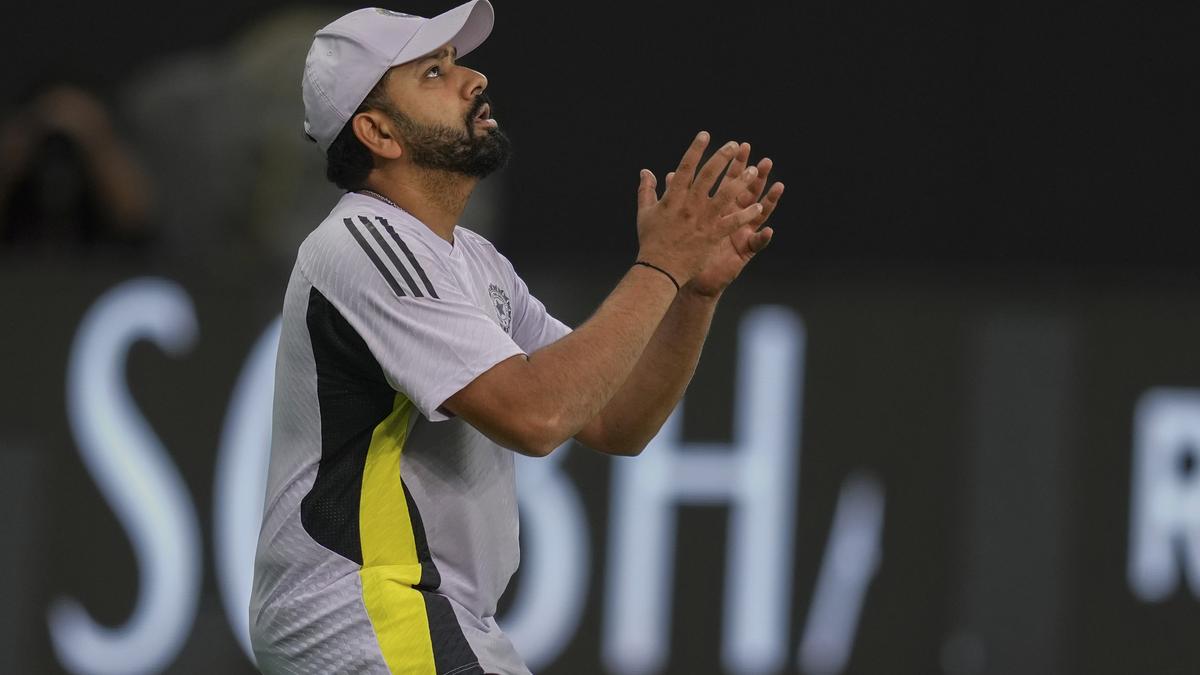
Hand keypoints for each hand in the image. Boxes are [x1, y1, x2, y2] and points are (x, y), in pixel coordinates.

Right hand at [635, 131, 764, 286]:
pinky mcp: (712, 235)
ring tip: (754, 169)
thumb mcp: (644, 213)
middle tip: (735, 144)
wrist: (658, 269)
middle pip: (709, 175)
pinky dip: (747, 214)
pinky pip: (733, 222)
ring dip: (742, 181)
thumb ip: (646, 190)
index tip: (705, 134)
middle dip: (723, 157)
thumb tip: (645, 171)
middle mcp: (689, 205)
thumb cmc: (651, 241)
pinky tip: (759, 206)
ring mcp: (702, 220)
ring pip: (726, 195)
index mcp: (672, 198)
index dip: (695, 149)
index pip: (686, 167)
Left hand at [675, 142, 783, 297]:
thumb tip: (670, 175)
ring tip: (778, 186)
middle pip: (748, 193)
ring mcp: (740, 233)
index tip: (740, 146)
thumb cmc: (683, 246)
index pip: (728, 181)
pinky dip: (763, 238)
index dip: (734, 164)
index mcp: (718, 207)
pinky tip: (769, 230)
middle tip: (764, 161)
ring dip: (769, 200)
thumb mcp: (679, 218)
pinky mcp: (743, 252)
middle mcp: (733, 218)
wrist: (681, 273)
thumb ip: (677, 196)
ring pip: (759, 214)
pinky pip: (755, 245)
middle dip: (756, 177)